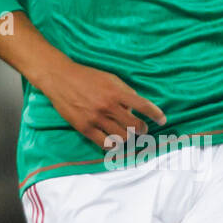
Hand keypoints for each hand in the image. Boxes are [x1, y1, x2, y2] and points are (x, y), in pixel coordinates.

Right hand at [42, 59, 166, 148]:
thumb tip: (137, 106)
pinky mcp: (85, 128)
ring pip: (122, 137)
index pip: (143, 106)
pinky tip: (114, 142)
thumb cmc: (86, 77)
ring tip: (127, 135)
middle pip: (135, 126)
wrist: (60, 78)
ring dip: (128, 138)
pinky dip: (113, 145)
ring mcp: (96, 119)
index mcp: (117, 92)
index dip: (156, 114)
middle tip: (142, 130)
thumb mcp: (110, 78)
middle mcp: (109, 106)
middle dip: (142, 130)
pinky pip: (105, 144)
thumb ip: (125, 91)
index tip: (162, 120)